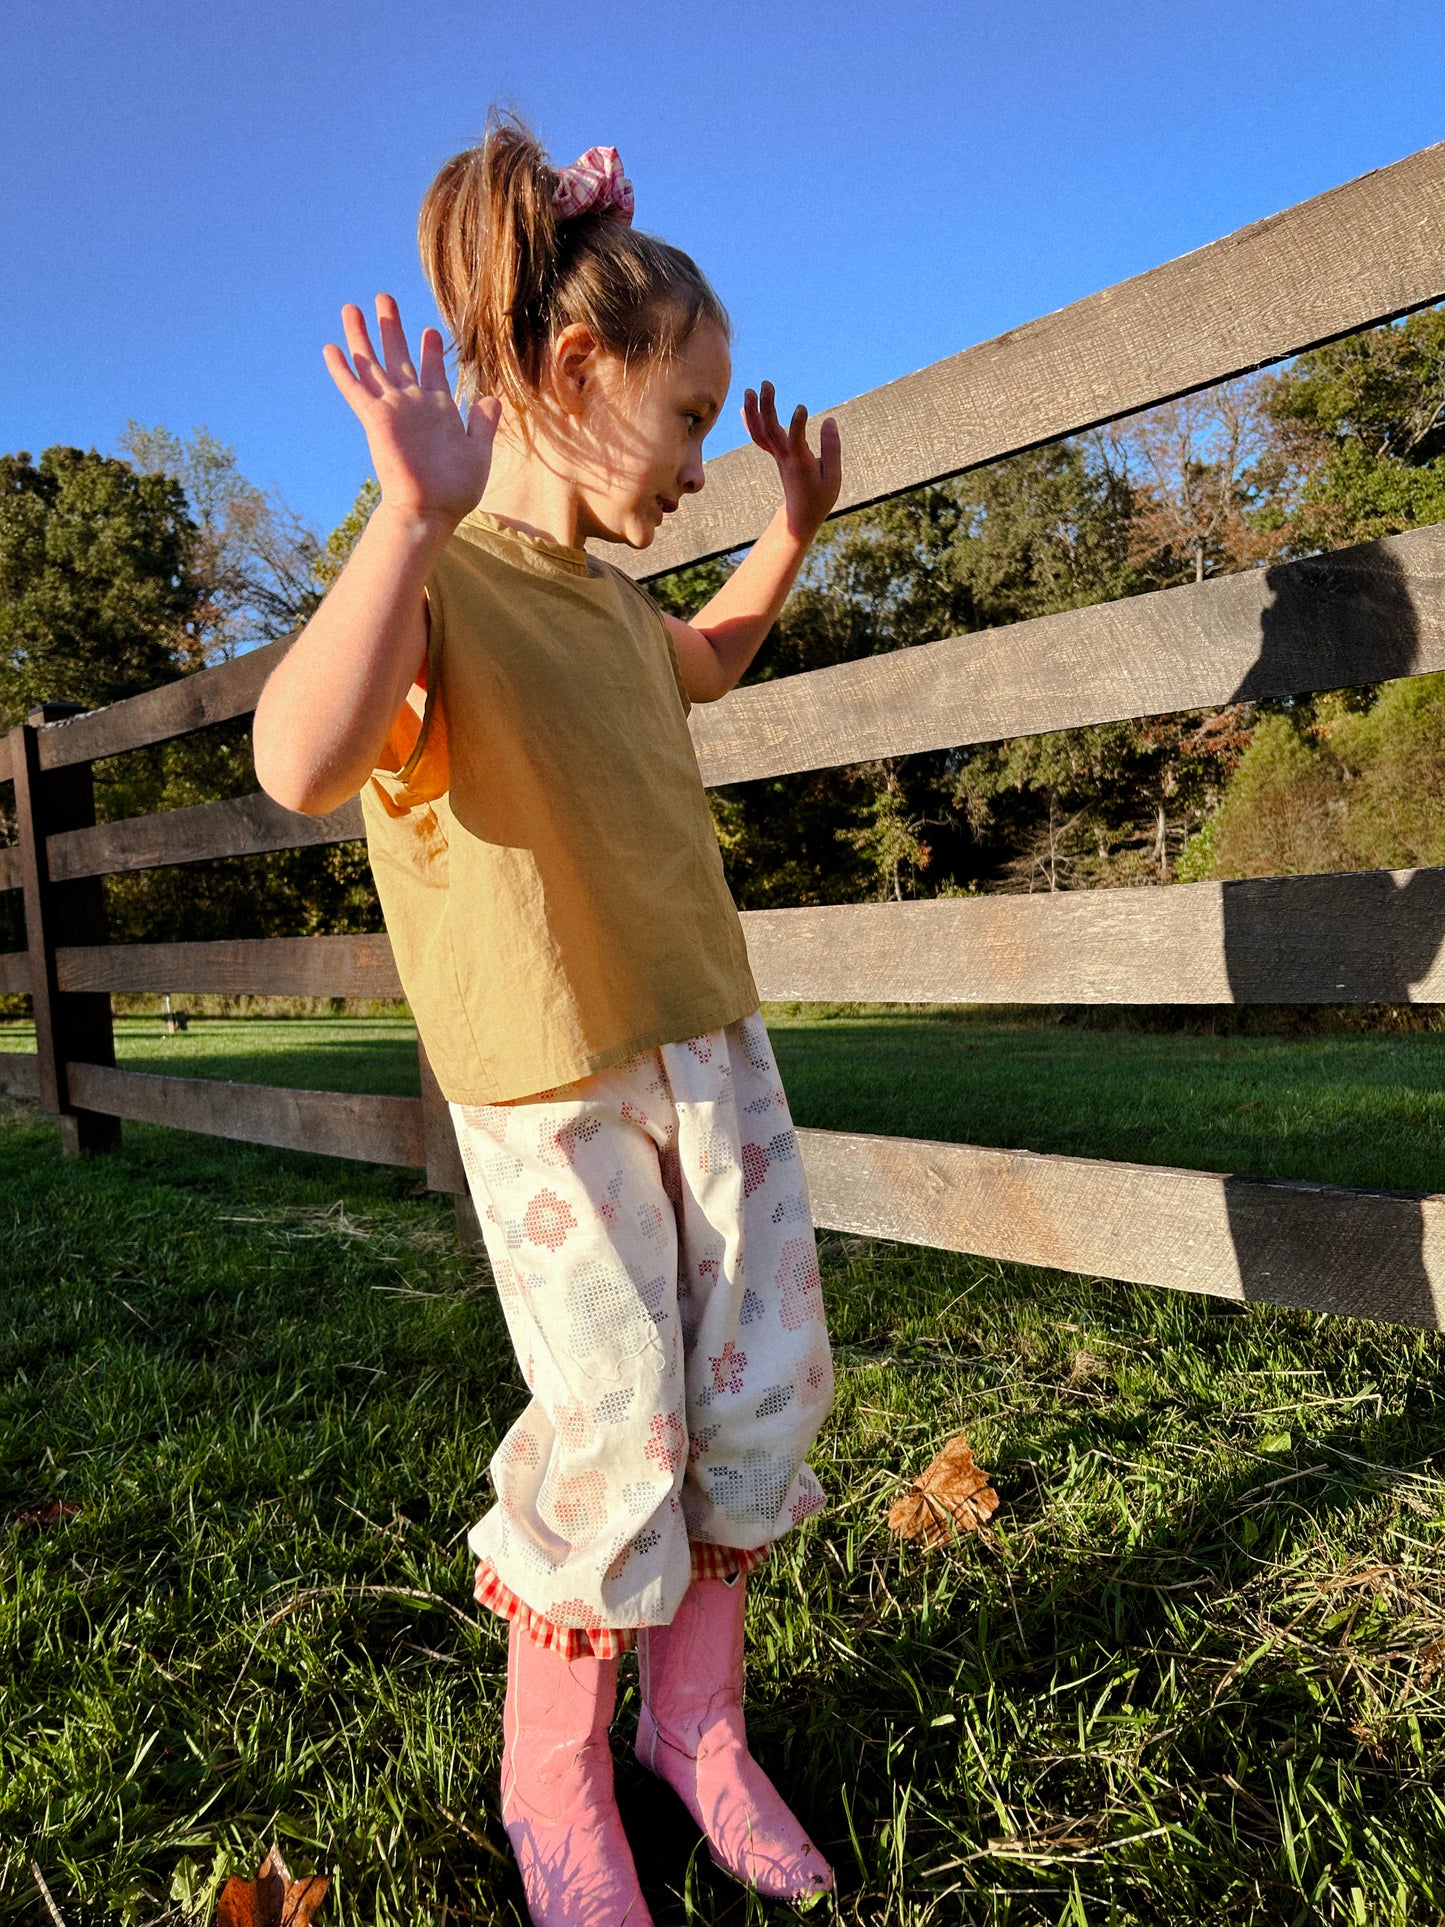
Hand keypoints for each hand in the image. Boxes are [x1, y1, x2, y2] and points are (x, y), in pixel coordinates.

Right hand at [322, 294, 501, 525]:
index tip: (430, 331)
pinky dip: (344, 370)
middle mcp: (413, 404)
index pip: (431, 371)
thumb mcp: (479, 451)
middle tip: (384, 297)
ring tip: (351, 308)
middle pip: (398, 356)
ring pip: (373, 364)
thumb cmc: (456, 489)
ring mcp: (392, 409)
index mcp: (438, 409)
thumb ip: (483, 422)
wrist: (431, 509)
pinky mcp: (375, 419)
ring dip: (361, 336)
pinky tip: (331, 349)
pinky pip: (356, 390)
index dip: (430, 350)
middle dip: (391, 326)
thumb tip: (492, 398)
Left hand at [742, 381, 841, 539]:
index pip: (795, 440)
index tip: (801, 408)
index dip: (797, 424)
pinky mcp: (776, 455)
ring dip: (753, 411)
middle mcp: (785, 457)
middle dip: (767, 406)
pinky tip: (745, 406)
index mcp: (801, 463)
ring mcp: (777, 456)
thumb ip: (832, 449)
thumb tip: (829, 421)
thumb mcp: (833, 477)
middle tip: (766, 384)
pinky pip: (759, 437)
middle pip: (770, 430)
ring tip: (749, 390)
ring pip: (760, 432)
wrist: (800, 516)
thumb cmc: (820, 497)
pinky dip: (750, 422)